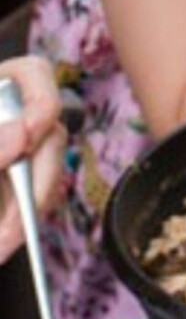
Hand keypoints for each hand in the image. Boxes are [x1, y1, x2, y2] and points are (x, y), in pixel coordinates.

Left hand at [0, 56, 67, 265]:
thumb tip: (21, 136)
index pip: (34, 75)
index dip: (39, 103)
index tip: (27, 134)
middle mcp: (14, 115)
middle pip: (49, 135)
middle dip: (34, 183)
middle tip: (11, 224)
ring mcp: (16, 151)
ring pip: (45, 174)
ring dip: (27, 211)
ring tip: (4, 242)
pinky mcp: (13, 186)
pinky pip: (32, 200)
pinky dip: (20, 222)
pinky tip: (6, 240)